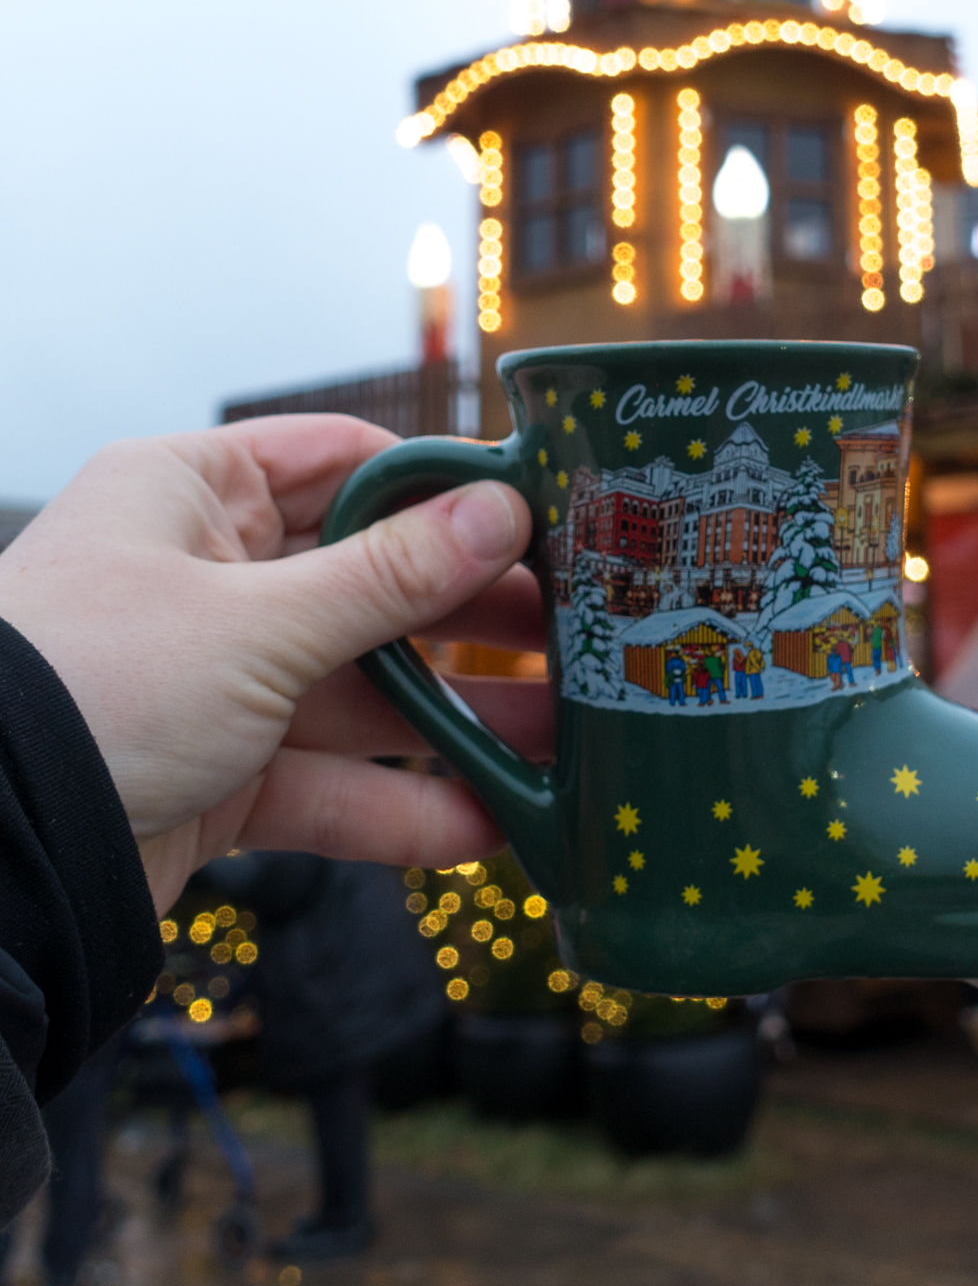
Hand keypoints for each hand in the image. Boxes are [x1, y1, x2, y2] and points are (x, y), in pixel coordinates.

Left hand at [0, 416, 551, 910]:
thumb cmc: (93, 687)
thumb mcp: (256, 622)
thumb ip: (390, 577)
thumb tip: (500, 512)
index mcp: (193, 494)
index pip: (343, 462)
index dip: (443, 489)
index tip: (541, 516)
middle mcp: (206, 577)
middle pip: (369, 583)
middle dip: (472, 618)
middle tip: (575, 633)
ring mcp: (213, 681)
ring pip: (361, 691)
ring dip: (457, 720)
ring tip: (564, 739)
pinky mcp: (217, 776)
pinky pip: (326, 782)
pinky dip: (399, 805)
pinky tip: (487, 823)